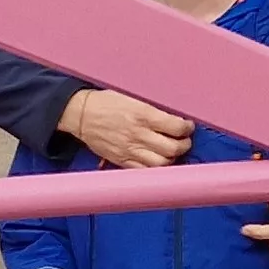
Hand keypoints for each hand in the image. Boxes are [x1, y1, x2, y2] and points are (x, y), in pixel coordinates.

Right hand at [59, 89, 194, 167]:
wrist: (81, 115)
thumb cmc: (106, 103)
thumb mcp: (132, 97)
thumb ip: (153, 109)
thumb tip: (173, 118)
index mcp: (143, 114)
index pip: (176, 127)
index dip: (187, 128)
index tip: (187, 127)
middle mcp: (138, 134)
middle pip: (173, 148)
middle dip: (184, 145)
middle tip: (183, 140)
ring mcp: (129, 150)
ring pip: (161, 163)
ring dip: (171, 158)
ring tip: (171, 152)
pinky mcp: (121, 160)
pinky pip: (144, 171)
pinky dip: (155, 168)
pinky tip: (156, 160)